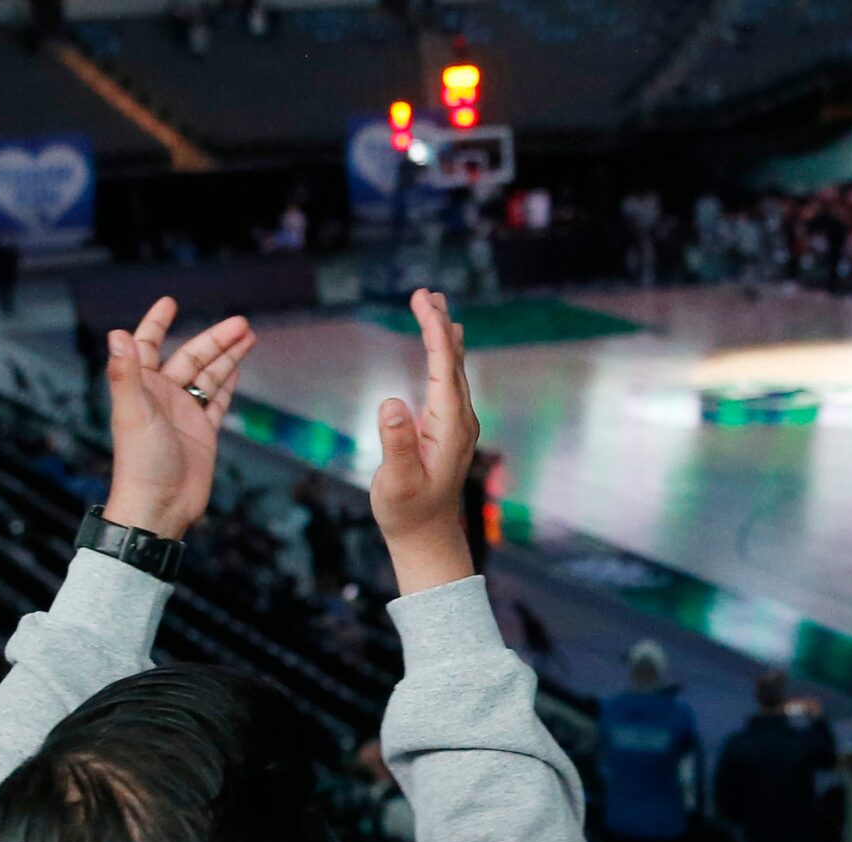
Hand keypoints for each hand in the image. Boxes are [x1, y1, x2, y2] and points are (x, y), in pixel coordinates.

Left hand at [101, 296, 255, 540]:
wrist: (159, 507)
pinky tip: (238, 367)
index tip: (170, 302)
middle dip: (214, 339)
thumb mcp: (133, 413)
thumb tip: (116, 334)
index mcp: (142, 387)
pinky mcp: (202, 433)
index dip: (157, 323)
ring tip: (250, 335)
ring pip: (208, 376)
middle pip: (190, 357)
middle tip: (240, 322)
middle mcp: (162, 397)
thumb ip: (125, 374)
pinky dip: (228, 384)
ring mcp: (183, 414)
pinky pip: (217, 401)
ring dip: (227, 356)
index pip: (148, 345)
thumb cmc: (140, 464)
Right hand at [370, 289, 477, 594]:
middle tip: (427, 292)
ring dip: (444, 337)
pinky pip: (449, 383)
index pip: (443, 367)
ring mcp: (458, 426)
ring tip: (436, 307)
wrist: (427, 539)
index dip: (434, 331)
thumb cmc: (407, 512)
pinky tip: (443, 349)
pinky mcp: (450, 431)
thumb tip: (392, 404)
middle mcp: (460, 421)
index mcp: (449, 426)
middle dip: (440, 324)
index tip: (422, 302)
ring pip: (454, 370)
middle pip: (453, 361)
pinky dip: (444, 357)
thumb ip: (396, 443)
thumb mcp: (396, 481)